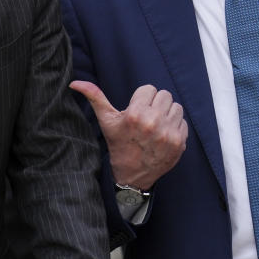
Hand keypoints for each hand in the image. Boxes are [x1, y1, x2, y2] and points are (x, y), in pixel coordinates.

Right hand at [70, 81, 186, 189]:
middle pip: (165, 95)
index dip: (142, 99)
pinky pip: (183, 122)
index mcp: (135, 114)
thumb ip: (95, 97)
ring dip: (167, 114)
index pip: (149, 89)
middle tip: (147, 118)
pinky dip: (175, 127)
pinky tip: (163, 136)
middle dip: (156, 105)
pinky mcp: (179, 143)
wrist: (132, 176)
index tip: (137, 111)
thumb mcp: (106, 121)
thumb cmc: (119, 144)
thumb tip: (75, 83)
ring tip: (156, 126)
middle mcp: (153, 123)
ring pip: (176, 107)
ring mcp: (168, 134)